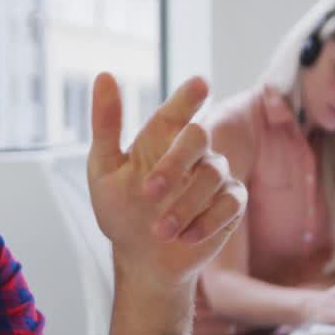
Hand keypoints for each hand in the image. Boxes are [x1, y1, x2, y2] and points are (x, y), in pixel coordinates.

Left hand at [87, 73, 247, 288]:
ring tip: (159, 230)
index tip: (199, 85)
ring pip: (213, 174)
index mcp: (160, 139)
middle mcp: (191, 152)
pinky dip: (207, 221)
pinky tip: (185, 238)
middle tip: (149, 191)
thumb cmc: (120, 211)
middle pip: (197, 137)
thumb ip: (106, 125)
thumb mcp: (104, 170)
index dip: (187, 96)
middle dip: (175, 163)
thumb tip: (105, 75)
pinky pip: (231, 203)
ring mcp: (214, 177)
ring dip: (184, 204)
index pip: (176, 110)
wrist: (141, 259)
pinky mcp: (230, 205)